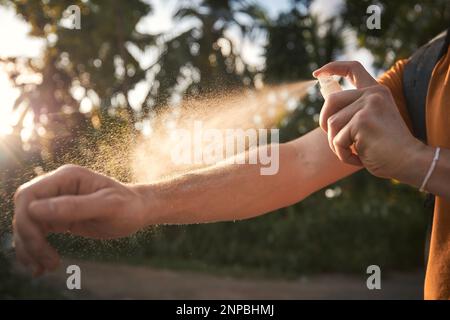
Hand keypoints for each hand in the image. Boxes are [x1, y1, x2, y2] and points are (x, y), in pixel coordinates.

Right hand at [13, 164, 147, 275]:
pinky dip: (34, 249)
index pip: (29, 195)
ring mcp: (56, 200)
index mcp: (67, 177)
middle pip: (24, 210)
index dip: (27, 220)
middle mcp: (57, 185)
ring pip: (27, 223)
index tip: (41, 244)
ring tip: (43, 269)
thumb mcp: (107, 206)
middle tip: (46, 262)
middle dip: (28, 237)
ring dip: (29, 247)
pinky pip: (36, 231)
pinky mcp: (57, 216)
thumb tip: (35, 210)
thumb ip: (74, 206)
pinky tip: (40, 266)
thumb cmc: (128, 206)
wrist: (138, 211)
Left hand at [313, 61, 426, 180]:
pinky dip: (343, 154)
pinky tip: (360, 158)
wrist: (409, 162)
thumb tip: (327, 100)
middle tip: (337, 141)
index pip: (353, 68)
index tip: (317, 74)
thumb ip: (354, 110)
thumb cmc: (387, 149)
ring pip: (331, 123)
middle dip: (325, 122)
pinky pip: (337, 140)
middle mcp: (373, 94)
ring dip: (337, 144)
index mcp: (376, 92)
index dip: (332, 68)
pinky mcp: (362, 121)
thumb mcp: (370, 122)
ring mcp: (368, 105)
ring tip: (355, 152)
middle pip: (331, 100)